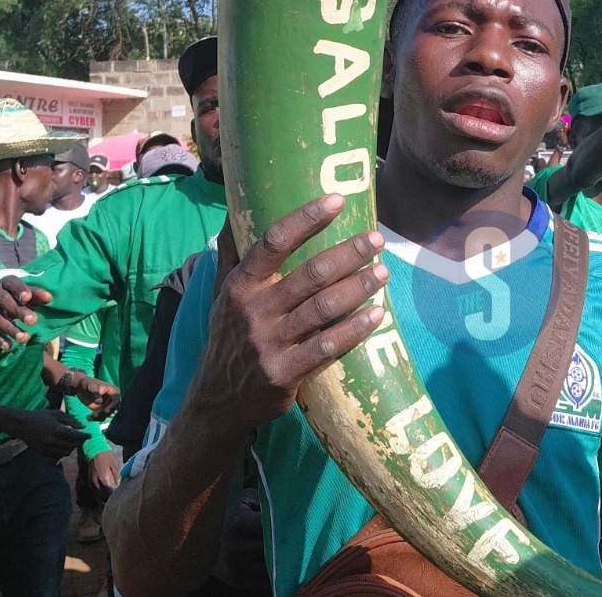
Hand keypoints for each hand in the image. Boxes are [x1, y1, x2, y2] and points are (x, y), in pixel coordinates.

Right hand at [0, 275, 54, 350]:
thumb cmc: (15, 298)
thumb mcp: (26, 294)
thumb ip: (37, 295)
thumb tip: (49, 298)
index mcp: (6, 282)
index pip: (12, 282)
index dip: (19, 289)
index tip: (28, 297)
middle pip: (4, 300)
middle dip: (18, 311)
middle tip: (33, 321)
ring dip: (10, 328)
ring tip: (24, 338)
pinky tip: (8, 345)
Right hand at [9, 408, 89, 460]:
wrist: (22, 424)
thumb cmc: (40, 416)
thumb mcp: (56, 414)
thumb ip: (70, 420)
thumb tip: (83, 426)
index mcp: (57, 430)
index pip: (76, 436)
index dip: (85, 436)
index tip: (90, 435)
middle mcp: (53, 441)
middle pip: (72, 445)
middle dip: (79, 442)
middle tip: (82, 438)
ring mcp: (47, 448)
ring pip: (66, 452)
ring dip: (72, 448)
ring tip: (73, 442)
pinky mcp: (42, 453)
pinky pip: (57, 456)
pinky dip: (63, 452)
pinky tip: (64, 446)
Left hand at [68, 372, 120, 421]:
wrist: (81, 387)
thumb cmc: (88, 384)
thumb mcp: (91, 387)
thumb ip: (96, 394)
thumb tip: (99, 402)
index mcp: (113, 391)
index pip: (116, 399)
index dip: (112, 405)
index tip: (106, 411)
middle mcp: (112, 399)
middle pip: (112, 409)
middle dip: (104, 413)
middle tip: (94, 415)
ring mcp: (107, 405)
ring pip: (106, 414)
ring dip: (99, 417)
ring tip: (90, 416)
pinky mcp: (101, 410)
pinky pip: (101, 416)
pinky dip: (95, 418)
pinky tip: (88, 417)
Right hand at [88, 450, 121, 496]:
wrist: (94, 449)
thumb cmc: (107, 456)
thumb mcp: (115, 465)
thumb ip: (117, 476)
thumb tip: (119, 485)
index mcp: (103, 479)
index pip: (108, 493)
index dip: (113, 496)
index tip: (119, 497)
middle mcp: (96, 483)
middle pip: (101, 496)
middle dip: (108, 498)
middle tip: (115, 499)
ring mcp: (91, 482)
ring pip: (97, 494)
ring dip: (103, 497)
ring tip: (110, 498)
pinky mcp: (89, 480)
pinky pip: (94, 490)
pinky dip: (99, 493)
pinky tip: (104, 493)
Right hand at [194, 194, 387, 431]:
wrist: (218, 400)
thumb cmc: (229, 336)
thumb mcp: (222, 294)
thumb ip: (231, 252)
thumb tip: (232, 209)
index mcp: (240, 286)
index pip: (273, 242)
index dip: (306, 219)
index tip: (337, 200)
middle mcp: (253, 311)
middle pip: (309, 274)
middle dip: (348, 253)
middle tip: (376, 238)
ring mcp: (270, 344)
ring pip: (323, 308)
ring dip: (358, 288)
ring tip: (382, 272)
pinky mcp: (285, 374)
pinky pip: (328, 347)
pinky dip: (355, 329)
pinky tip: (377, 314)